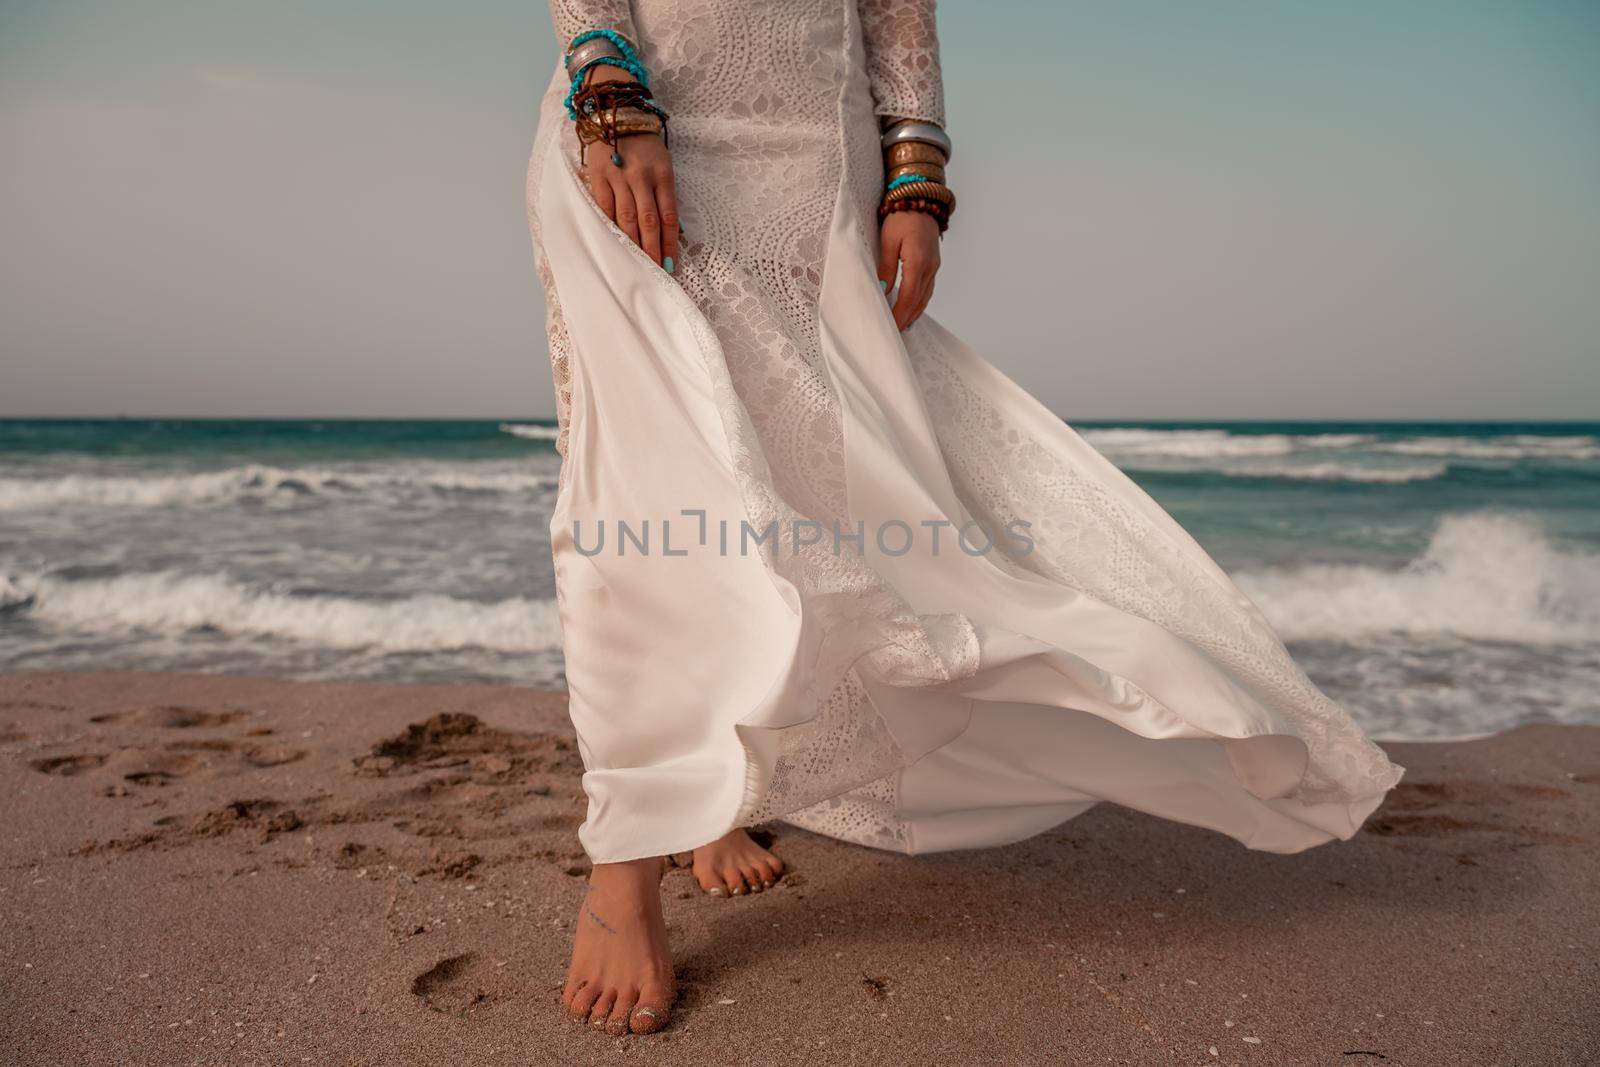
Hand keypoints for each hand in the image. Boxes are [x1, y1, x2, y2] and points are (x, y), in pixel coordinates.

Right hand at [576, 66, 679, 269]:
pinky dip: (609, 228)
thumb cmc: (645, 144)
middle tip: (654, 273)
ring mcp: (618, 177)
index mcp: (663, 174)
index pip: (669, 217)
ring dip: (631, 245)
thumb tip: (672, 231)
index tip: (671, 265)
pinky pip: (604, 208)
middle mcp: (641, 177)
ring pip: (626, 219)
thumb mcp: (664, 164)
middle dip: (651, 251)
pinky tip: (613, 244)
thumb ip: (666, 194)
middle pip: (648, 222)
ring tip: (635, 265)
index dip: (670, 243)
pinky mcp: (598, 176)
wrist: (617, 111)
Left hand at [877, 210, 940, 330]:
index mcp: (918, 260)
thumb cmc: (902, 216)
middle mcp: (930, 266)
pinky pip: (927, 288)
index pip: (908, 295)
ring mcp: (934, 266)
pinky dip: (919, 302)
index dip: (899, 314)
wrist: (921, 199)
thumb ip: (885, 265)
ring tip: (902, 327)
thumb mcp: (888, 239)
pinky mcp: (933, 264)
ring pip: (925, 296)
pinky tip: (912, 309)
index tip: (890, 327)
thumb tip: (882, 290)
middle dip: (905, 318)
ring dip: (914, 313)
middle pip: (918, 300)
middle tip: (893, 333)